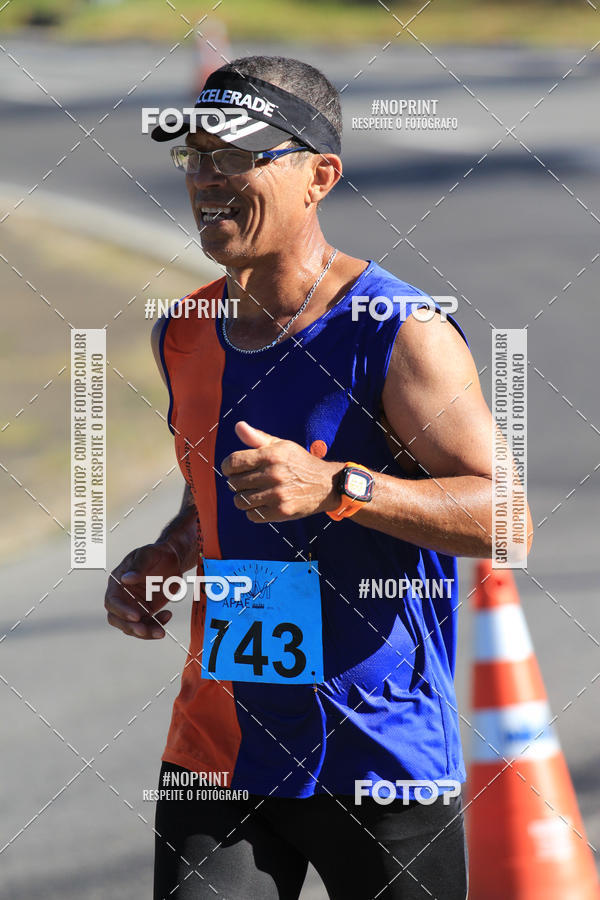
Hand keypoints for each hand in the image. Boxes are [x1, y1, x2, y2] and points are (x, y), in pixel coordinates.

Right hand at [104, 542, 180, 639]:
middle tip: (145, 631)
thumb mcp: (148, 555)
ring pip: (133, 627)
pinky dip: (157, 625)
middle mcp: (122, 597)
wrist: (172, 559)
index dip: (121, 611)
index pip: (112, 601)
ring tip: (161, 631)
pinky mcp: (146, 612)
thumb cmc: (157, 554)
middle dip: (130, 627)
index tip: (136, 616)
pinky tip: (168, 615)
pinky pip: (148, 625)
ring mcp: (133, 606)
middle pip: (118, 619)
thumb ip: (138, 567)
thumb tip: (125, 579)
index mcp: (117, 583)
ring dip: (146, 632)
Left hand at [221, 421, 342, 522]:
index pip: (232, 463)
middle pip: (234, 484)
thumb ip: (257, 437)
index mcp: (270, 455)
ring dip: (244, 498)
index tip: (232, 470)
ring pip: (240, 501)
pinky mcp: (281, 512)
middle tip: (248, 482)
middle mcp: (273, 475)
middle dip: (237, 483)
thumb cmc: (299, 462)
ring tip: (255, 493)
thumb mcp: (281, 445)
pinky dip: (253, 511)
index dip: (227, 468)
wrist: (326, 484)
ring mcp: (277, 495)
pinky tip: (263, 504)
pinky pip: (252, 515)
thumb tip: (238, 426)